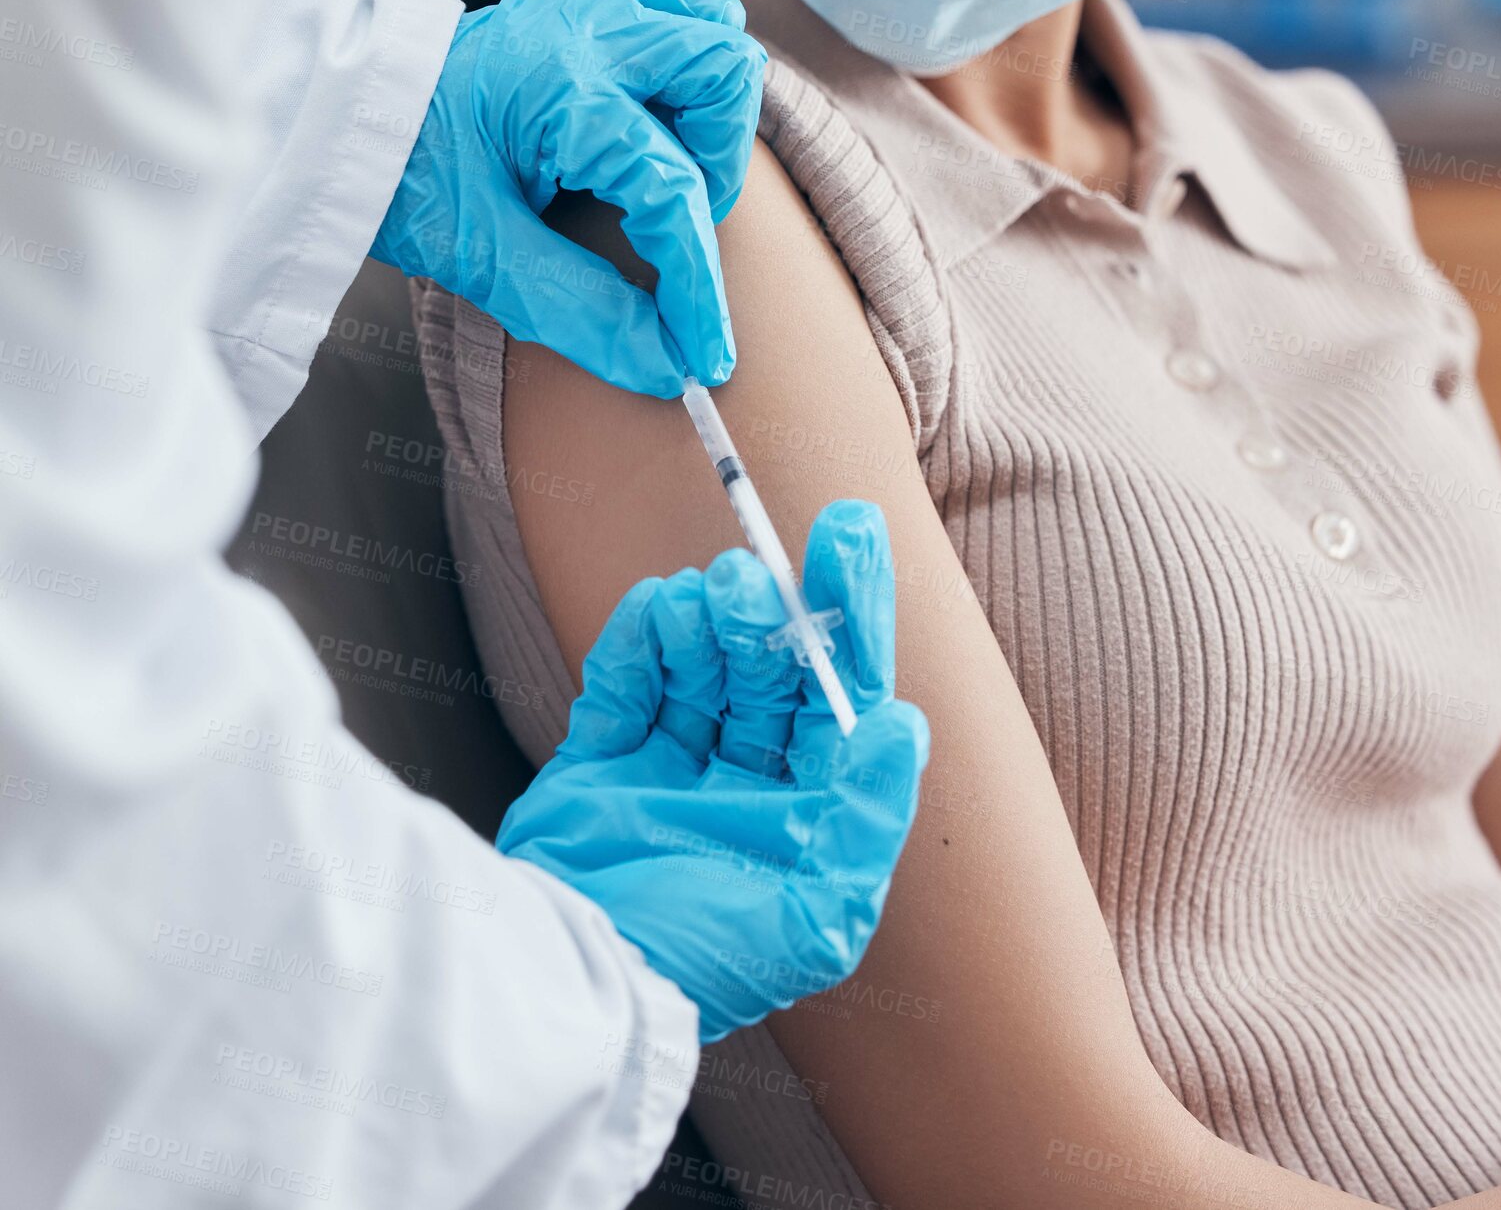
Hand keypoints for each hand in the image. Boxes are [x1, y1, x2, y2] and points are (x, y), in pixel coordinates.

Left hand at [370, 0, 765, 396]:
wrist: (341, 110)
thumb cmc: (404, 172)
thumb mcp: (485, 256)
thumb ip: (582, 314)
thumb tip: (667, 368)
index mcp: (561, 88)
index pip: (673, 193)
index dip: (698, 289)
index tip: (707, 357)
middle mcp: (586, 30)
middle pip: (723, 75)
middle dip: (720, 164)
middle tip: (679, 222)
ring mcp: (585, 3)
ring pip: (708, 27)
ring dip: (707, 102)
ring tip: (666, 162)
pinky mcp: (581, 0)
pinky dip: (678, 52)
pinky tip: (648, 106)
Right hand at [497, 501, 929, 1041]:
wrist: (574, 985)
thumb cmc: (699, 967)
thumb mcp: (813, 918)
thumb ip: (863, 816)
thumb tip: (901, 723)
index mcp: (804, 814)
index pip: (841, 697)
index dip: (852, 617)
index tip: (856, 540)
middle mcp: (745, 785)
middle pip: (772, 670)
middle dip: (774, 612)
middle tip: (761, 571)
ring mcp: (670, 767)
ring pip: (704, 664)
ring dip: (710, 619)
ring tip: (714, 598)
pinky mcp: (603, 759)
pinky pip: (628, 680)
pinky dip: (642, 639)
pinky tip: (658, 616)